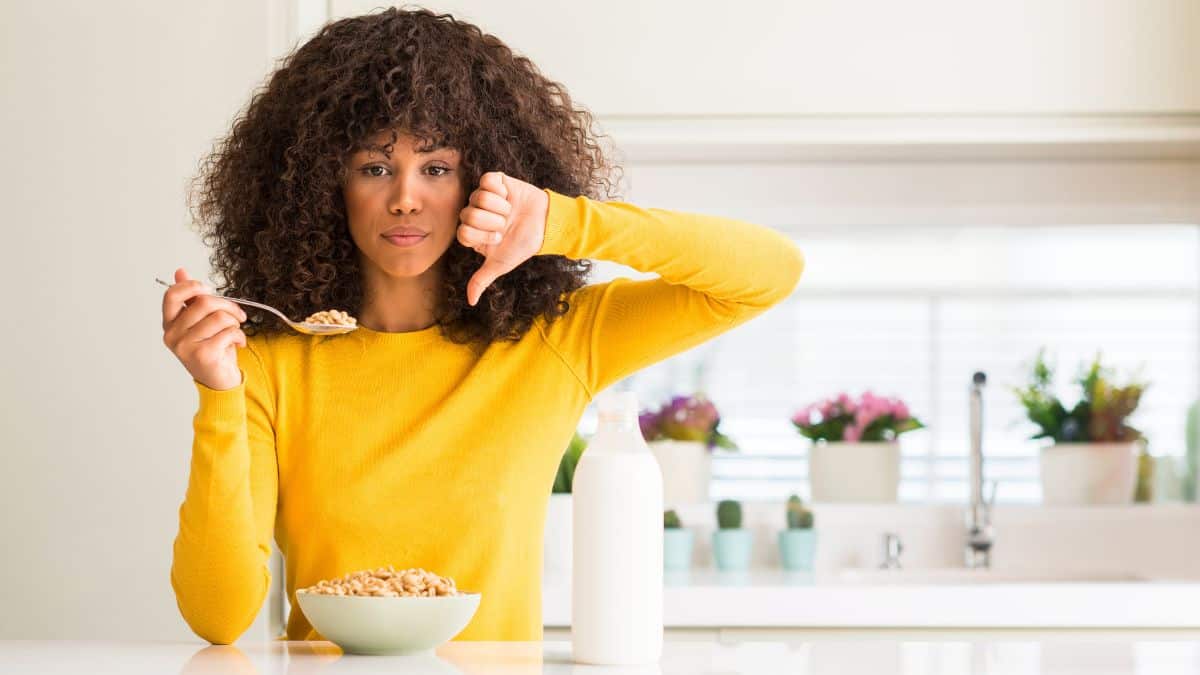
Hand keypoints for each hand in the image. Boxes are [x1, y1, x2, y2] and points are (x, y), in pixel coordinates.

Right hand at [161, 267, 248, 390]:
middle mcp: (172, 335)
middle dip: (228, 306)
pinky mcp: (203, 355)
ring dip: (235, 323)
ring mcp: (185, 346)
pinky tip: (239, 343)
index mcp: (169, 323)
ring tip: (236, 331)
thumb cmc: (212, 348)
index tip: (209, 290)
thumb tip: (180, 271)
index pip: (172, 295)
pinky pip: (229, 332)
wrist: (220, 381)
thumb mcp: (200, 322)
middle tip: (238, 315)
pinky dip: (240, 336)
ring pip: (220, 317)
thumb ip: (190, 299)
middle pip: (204, 303)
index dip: (192, 286)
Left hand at [457, 171, 548, 306]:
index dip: (482, 235)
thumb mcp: (501, 264)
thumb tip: (470, 301)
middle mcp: (474, 213)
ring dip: (500, 207)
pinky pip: (487, 181)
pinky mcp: (494, 180)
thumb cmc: (522, 245)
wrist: (545, 224)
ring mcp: (482, 196)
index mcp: (472, 232)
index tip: (498, 238)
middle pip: (469, 214)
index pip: (463, 232)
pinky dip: (501, 190)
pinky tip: (509, 197)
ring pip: (479, 197)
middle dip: (492, 222)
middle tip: (505, 224)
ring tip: (510, 211)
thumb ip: (482, 279)